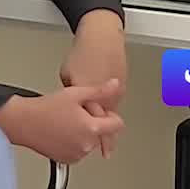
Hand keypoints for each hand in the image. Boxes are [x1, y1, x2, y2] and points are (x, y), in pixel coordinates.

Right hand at [0, 82, 124, 164]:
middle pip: (102, 133)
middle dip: (94, 123)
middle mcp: (86, 145)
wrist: (23, 122)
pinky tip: (62, 132)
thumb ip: (99, 91)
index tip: (99, 110)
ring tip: (66, 121)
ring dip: (84, 133)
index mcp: (92, 128)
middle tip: (76, 112)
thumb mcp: (75, 93)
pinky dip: (75, 143)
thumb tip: (116, 85)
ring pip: (90, 142)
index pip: (117, 124)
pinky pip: (79, 151)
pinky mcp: (67, 160)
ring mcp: (77, 155)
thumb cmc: (45, 108)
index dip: (110, 115)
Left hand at [60, 10, 126, 157]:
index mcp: (88, 96)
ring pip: (111, 112)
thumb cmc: (83, 53)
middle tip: (106, 150)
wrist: (101, 37)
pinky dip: (111, 105)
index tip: (101, 151)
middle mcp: (104, 97)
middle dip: (105, 136)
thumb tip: (68, 105)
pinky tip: (106, 106)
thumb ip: (69, 96)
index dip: (96, 139)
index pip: (92, 123)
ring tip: (105, 129)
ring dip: (106, 119)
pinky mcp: (122, 85)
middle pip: (105, 122)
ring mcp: (115, 91)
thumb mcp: (67, 76)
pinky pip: (116, 100)